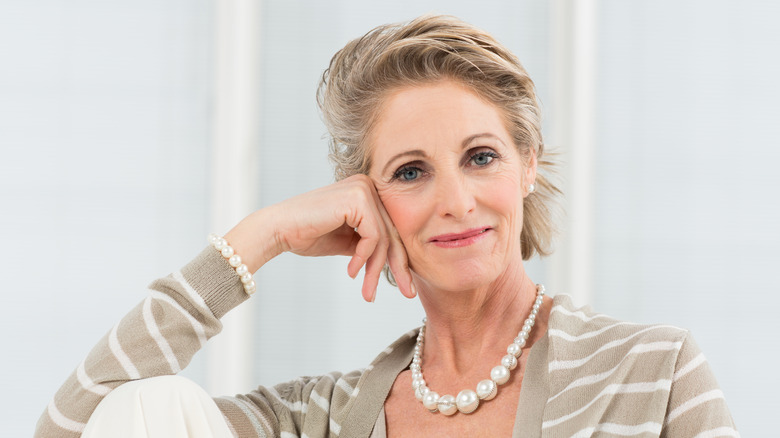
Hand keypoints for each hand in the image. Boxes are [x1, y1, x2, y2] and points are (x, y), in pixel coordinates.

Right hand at [226, 175, 414, 301]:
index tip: (405, 285)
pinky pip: (373, 236)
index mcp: (366, 192)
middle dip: (397, 267)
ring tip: (367, 292)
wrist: (278, 230)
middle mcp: (367, 185)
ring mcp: (363, 189)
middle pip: (392, 232)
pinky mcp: (357, 199)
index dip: (398, 259)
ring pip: (385, 237)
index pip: (390, 229)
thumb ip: (369, 244)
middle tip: (407, 294)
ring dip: (376, 269)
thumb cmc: (307, 235)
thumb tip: (396, 261)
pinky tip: (351, 271)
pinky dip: (364, 257)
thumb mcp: (347, 241)